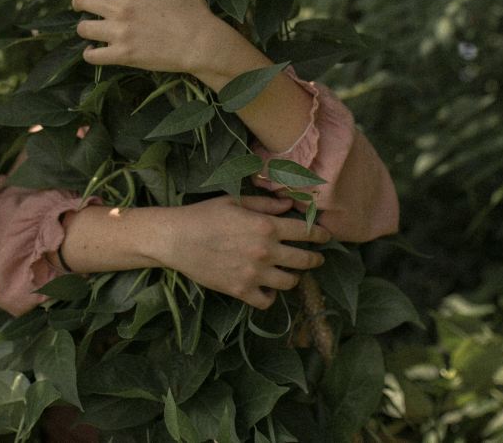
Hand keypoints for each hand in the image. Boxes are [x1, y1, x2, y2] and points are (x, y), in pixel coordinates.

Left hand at [72, 0, 223, 73]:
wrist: (202, 43)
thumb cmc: (193, 9)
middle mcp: (120, 8)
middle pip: (82, 1)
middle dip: (78, 1)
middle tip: (80, 4)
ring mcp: (120, 33)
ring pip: (83, 28)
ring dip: (84, 27)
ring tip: (89, 28)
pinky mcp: (123, 55)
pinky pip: (93, 56)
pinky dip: (90, 53)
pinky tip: (93, 51)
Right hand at [151, 195, 330, 309]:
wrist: (175, 239)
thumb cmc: (204, 215)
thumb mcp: (235, 202)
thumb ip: (266, 205)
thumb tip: (290, 206)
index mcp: (266, 226)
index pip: (307, 232)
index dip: (321, 235)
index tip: (326, 237)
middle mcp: (265, 251)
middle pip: (304, 260)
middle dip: (315, 258)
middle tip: (316, 258)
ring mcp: (254, 274)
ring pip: (290, 282)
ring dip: (293, 277)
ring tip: (290, 273)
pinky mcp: (240, 291)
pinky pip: (267, 301)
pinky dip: (271, 296)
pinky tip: (268, 288)